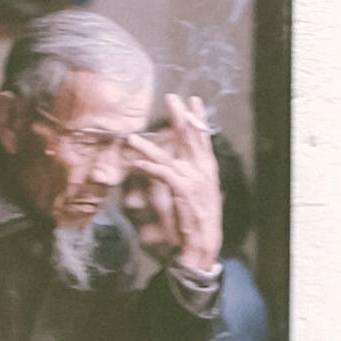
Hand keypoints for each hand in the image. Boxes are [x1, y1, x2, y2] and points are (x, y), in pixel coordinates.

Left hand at [133, 94, 223, 279]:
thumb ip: (192, 174)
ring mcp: (193, 179)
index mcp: (208, 168)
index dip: (198, 118)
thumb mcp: (200, 192)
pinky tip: (136, 163)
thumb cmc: (200, 219)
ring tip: (132, 137)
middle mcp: (203, 170)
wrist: (204, 242)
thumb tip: (181, 162)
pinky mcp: (182, 190)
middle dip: (180, 116)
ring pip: (168, 155)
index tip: (193, 100)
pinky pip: (162, 173)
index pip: (203, 137)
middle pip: (190, 137)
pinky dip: (149, 167)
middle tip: (171, 98)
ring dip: (148, 146)